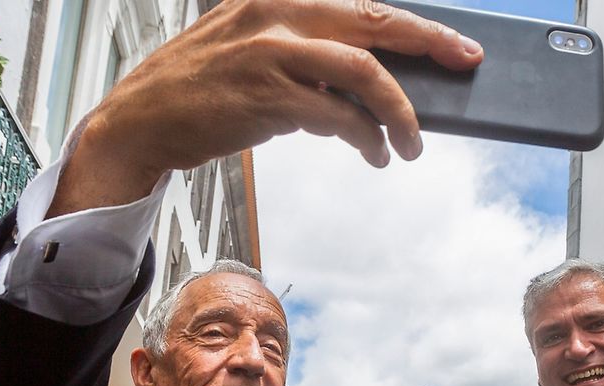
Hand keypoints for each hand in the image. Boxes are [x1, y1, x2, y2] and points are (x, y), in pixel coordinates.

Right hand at [51, 0, 483, 216]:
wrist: (138, 121)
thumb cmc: (202, 87)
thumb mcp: (254, 46)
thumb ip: (307, 50)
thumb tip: (374, 77)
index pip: (363, 4)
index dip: (418, 25)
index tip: (458, 43)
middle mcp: (276, 11)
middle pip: (374, 21)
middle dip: (430, 44)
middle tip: (465, 66)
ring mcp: (270, 52)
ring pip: (363, 70)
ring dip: (398, 110)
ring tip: (410, 143)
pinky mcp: (265, 96)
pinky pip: (336, 115)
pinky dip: (365, 137)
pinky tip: (373, 152)